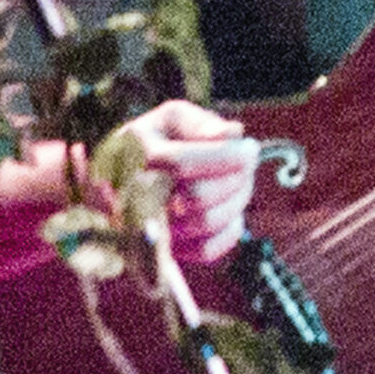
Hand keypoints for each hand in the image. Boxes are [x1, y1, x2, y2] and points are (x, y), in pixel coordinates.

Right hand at [119, 100, 259, 263]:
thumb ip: (201, 124)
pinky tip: (224, 206)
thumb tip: (232, 135)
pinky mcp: (162, 254)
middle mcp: (131, 195)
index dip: (224, 157)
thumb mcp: (172, 119)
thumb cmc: (158, 143)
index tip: (250, 149)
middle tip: (245, 163)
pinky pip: (206, 250)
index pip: (181, 163)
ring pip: (205, 224)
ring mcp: (145, 231)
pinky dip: (228, 228)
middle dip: (233, 178)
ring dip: (234, 201)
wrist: (125, 180)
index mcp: (133, 155)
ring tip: (234, 182)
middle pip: (197, 196)